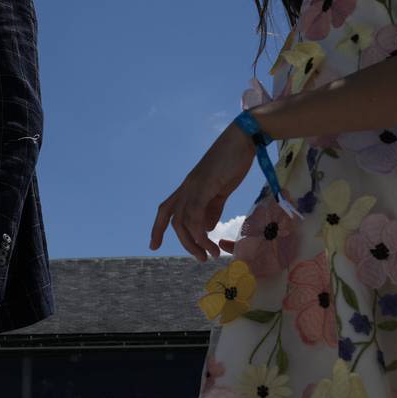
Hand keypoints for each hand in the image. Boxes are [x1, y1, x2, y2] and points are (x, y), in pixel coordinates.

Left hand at [150, 124, 256, 260]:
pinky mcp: (203, 186)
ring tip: (209, 255)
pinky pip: (195, 216)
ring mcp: (193, 186)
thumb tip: (207, 227)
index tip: (153, 245)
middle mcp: (186, 187)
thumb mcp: (222, 189)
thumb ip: (213, 208)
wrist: (243, 139)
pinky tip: (212, 243)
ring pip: (183, 222)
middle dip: (184, 243)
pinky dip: (201, 234)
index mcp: (189, 187)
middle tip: (201, 258)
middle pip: (173, 221)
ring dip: (195, 243)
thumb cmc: (234, 161)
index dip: (157, 228)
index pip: (166, 209)